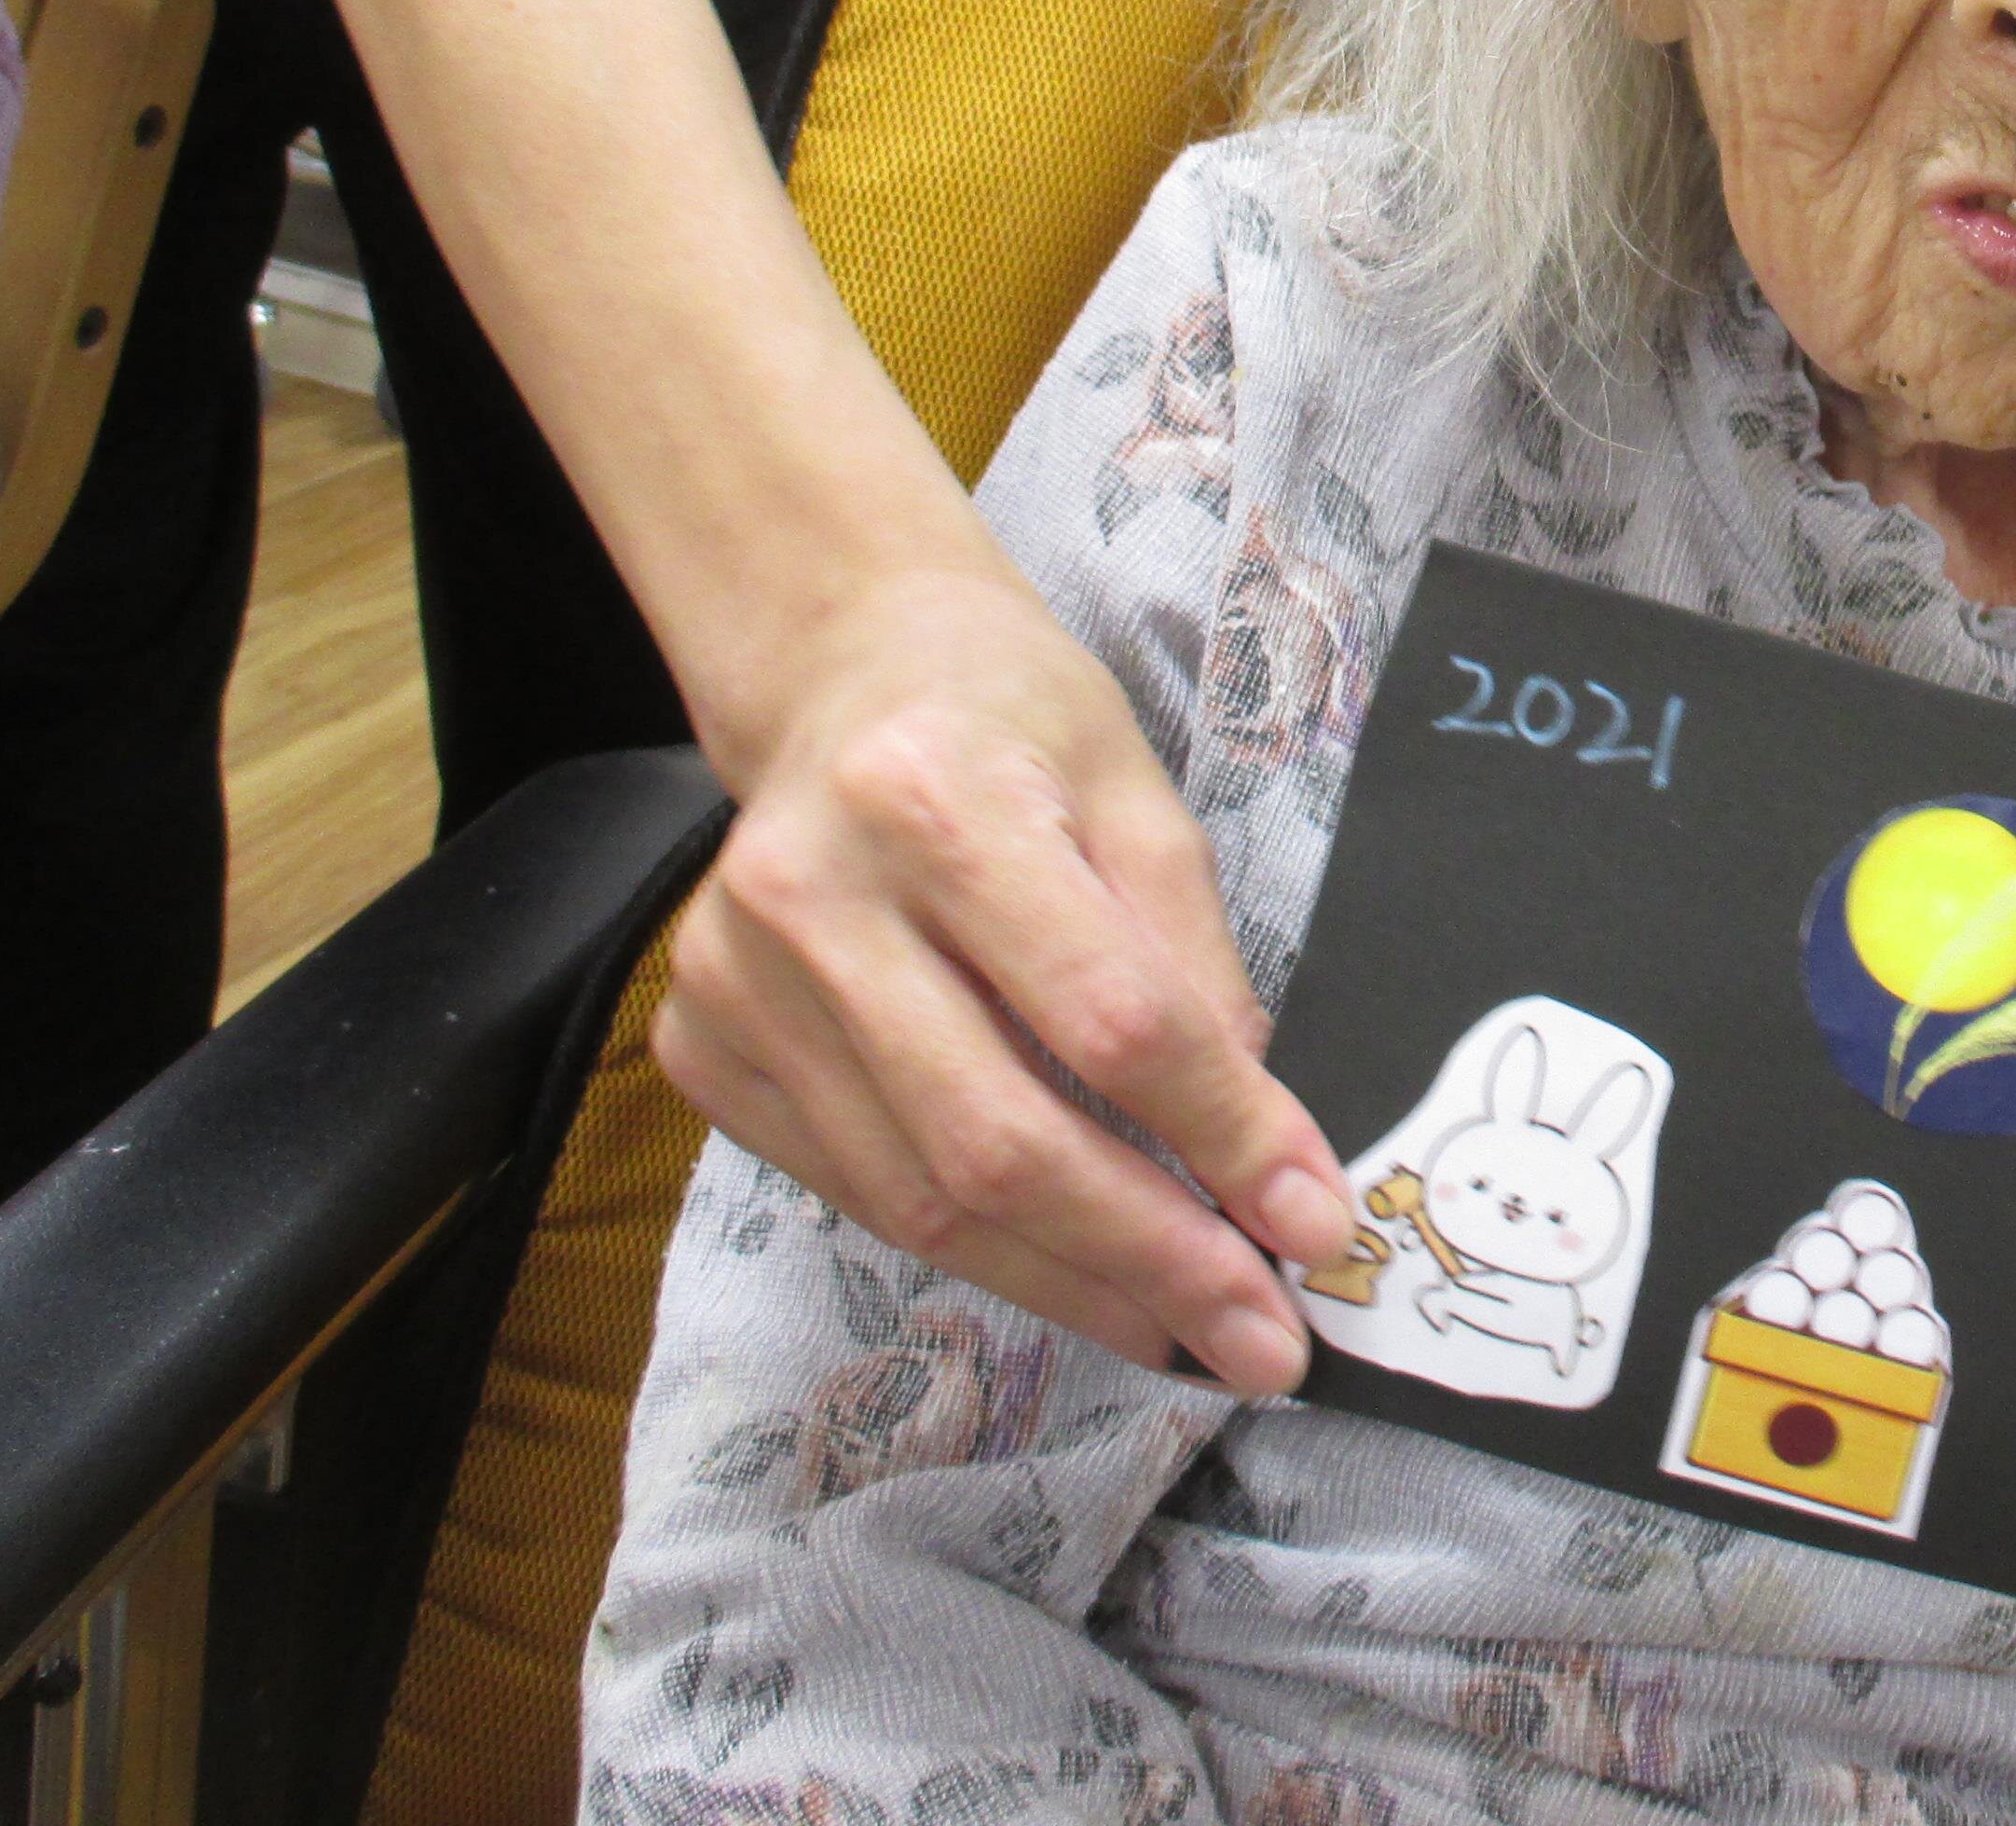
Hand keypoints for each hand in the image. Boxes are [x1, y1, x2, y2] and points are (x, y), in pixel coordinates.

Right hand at [654, 553, 1353, 1387]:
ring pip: (919, 1197)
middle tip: (1260, 1337)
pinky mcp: (702, 1047)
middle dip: (1149, 1256)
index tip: (1313, 1222)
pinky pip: (859, 1191)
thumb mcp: (1141, 795)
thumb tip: (1260, 1155)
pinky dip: (978, 1246)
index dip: (1222, 1136)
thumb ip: (1196, 967)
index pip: (1108, 1016)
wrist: (844, 677)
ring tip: (1184, 1326)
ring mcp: (736, 985)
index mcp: (936, 801)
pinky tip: (1072, 1271)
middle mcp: (811, 898)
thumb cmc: (1012, 723)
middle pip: (998, 1137)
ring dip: (1071, 1282)